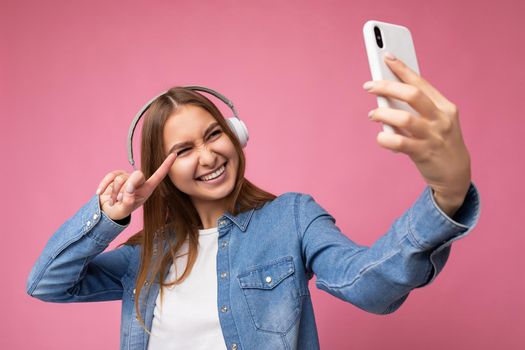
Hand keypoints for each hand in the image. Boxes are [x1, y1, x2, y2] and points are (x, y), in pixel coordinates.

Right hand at [95, 153, 176, 220]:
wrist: (106, 211)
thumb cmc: (120, 211)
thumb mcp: (124, 210)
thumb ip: (128, 201)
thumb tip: (128, 188)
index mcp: (146, 189)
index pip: (158, 175)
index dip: (166, 165)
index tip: (175, 154)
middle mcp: (138, 182)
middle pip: (137, 175)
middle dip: (128, 186)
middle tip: (121, 198)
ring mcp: (127, 177)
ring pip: (120, 179)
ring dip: (114, 192)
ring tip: (114, 201)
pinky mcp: (115, 175)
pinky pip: (110, 176)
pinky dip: (104, 185)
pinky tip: (100, 193)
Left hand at [364, 52, 470, 213]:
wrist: (456, 174)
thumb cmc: (439, 142)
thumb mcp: (435, 121)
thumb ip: (416, 110)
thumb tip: (386, 94)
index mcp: (444, 106)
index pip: (421, 82)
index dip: (402, 68)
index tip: (386, 56)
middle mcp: (441, 119)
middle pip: (413, 95)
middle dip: (388, 86)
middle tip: (369, 85)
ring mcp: (433, 136)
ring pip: (404, 119)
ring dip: (383, 113)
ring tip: (372, 114)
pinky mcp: (424, 153)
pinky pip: (399, 143)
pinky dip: (385, 138)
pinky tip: (380, 137)